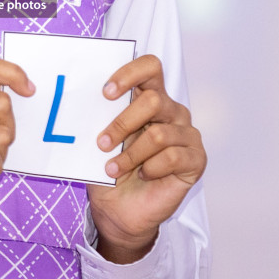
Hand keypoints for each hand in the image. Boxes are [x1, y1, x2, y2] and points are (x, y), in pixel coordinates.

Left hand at [86, 54, 205, 263]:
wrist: (119, 211)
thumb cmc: (109, 170)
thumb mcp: (100, 140)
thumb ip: (100, 118)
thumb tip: (82, 100)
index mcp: (150, 98)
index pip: (150, 67)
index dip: (130, 73)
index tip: (106, 93)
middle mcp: (172, 112)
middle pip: (153, 100)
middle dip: (122, 123)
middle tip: (102, 143)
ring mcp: (187, 135)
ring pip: (158, 134)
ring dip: (130, 154)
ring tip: (113, 168)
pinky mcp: (195, 160)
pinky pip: (173, 157)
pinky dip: (151, 168)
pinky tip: (143, 175)